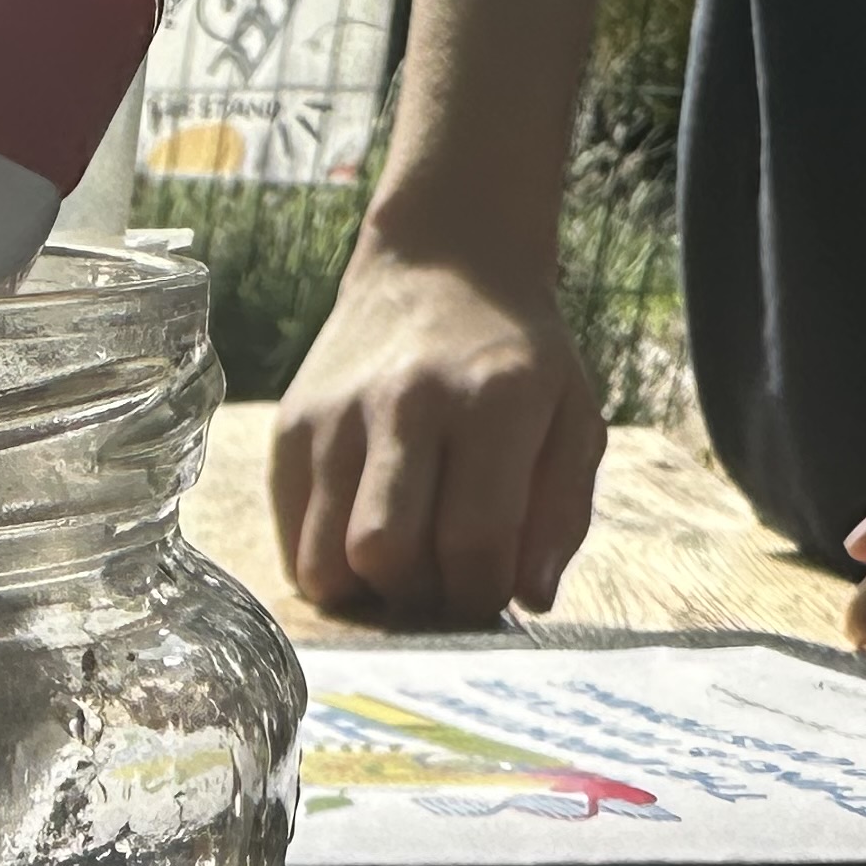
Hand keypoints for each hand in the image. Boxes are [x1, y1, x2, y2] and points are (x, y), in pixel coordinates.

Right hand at [269, 240, 603, 621]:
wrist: (441, 265)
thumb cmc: (516, 362)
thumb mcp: (574, 420)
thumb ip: (563, 514)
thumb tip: (529, 600)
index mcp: (491, 400)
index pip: (472, 541)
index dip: (480, 595)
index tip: (486, 593)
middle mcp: (404, 401)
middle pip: (386, 555)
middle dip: (416, 598)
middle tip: (438, 584)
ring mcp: (336, 414)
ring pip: (324, 560)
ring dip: (363, 592)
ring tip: (397, 571)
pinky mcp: (290, 426)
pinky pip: (291, 541)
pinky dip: (326, 566)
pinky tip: (361, 542)